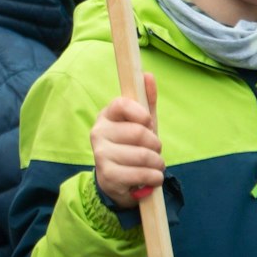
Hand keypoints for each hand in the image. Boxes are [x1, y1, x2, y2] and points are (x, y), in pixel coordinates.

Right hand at [91, 73, 162, 209]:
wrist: (118, 180)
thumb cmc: (132, 147)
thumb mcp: (141, 124)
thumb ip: (146, 100)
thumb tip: (148, 75)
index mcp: (106, 116)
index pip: (121, 104)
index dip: (140, 113)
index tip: (147, 122)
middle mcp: (98, 132)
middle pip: (139, 132)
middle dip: (156, 144)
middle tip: (154, 150)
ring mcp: (101, 154)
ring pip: (144, 155)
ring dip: (158, 163)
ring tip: (154, 165)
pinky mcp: (108, 175)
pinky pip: (142, 174)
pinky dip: (155, 177)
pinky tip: (152, 177)